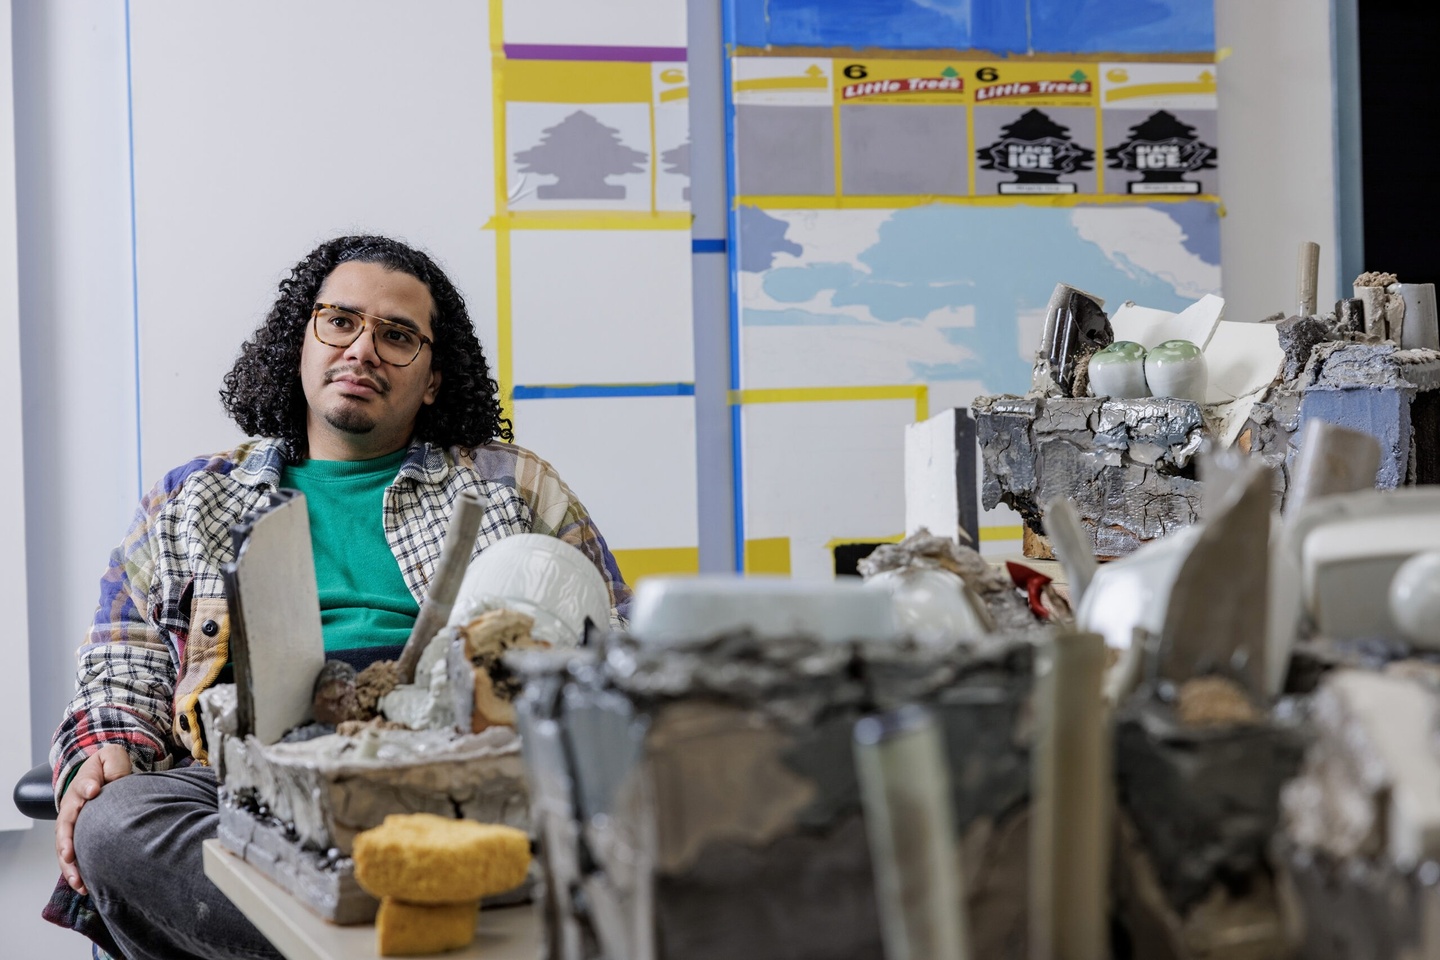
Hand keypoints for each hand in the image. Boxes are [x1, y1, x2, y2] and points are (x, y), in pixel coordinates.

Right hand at [54, 744, 131, 894]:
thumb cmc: (108, 769)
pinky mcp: (78, 840)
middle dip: (66, 841)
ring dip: (70, 866)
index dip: (87, 787)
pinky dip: (77, 873)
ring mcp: (72, 827)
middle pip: (66, 826)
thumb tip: (98, 787)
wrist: (100, 777)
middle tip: (69, 854)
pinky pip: (73, 859)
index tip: (94, 790)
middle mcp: (73, 808)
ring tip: (78, 881)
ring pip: (65, 849)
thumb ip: (112, 764)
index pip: (83, 786)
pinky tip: (84, 887)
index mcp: (83, 786)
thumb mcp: (112, 758)